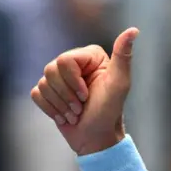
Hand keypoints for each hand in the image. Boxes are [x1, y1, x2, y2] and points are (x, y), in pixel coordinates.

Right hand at [30, 27, 138, 155]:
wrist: (97, 139)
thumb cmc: (109, 112)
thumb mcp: (119, 84)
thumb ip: (123, 56)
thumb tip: (133, 30)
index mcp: (90, 57)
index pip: (65, 60)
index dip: (73, 81)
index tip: (88, 95)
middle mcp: (74, 63)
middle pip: (51, 70)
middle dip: (67, 95)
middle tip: (81, 107)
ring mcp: (60, 78)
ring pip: (43, 82)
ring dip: (60, 104)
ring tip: (76, 114)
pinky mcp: (48, 92)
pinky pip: (36, 93)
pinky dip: (50, 109)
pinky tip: (64, 117)